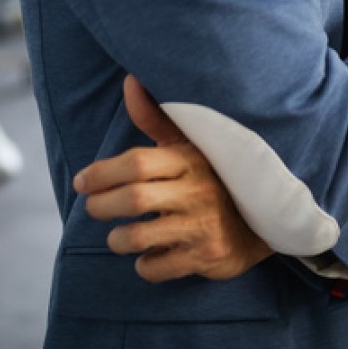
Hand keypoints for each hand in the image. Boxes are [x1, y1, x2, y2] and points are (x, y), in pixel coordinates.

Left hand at [73, 76, 271, 282]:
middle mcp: (198, 191)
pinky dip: (144, 265)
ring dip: (118, 239)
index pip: (137, 162)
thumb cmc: (213, 178)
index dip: (101, 172)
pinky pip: (158, 267)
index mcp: (190, 160)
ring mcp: (203, 226)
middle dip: (101, 206)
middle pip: (133, 199)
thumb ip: (156, 119)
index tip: (82, 181)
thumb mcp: (190, 145)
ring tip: (119, 236)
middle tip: (94, 208)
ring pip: (139, 237)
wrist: (265, 220)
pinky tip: (149, 255)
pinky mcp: (207, 256)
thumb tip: (130, 80)